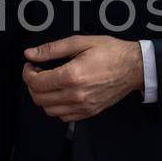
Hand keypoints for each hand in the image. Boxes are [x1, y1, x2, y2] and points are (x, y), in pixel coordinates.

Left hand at [22, 35, 142, 122]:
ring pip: (49, 110)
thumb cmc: (110, 52)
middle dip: (32, 84)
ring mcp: (83, 106)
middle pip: (39, 98)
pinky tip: (61, 93)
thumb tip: (30, 54)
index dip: (27, 73)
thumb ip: (52, 49)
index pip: (36, 83)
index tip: (31, 65)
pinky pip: (63, 117)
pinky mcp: (89, 112)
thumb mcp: (80, 42)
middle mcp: (76, 94)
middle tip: (38, 72)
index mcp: (72, 75)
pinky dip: (56, 107)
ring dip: (43, 97)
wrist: (134, 67)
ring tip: (49, 83)